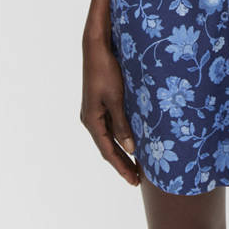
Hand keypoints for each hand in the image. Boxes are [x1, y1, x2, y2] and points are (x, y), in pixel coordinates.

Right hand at [80, 33, 140, 186]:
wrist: (96, 48)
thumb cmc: (106, 71)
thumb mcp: (116, 98)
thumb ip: (122, 124)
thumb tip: (131, 149)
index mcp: (92, 121)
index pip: (108, 151)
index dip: (121, 167)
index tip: (134, 181)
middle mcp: (90, 119)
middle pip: (108, 147)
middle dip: (122, 163)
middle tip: (138, 178)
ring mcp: (94, 111)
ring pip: (109, 137)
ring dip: (122, 150)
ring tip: (137, 163)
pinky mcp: (100, 102)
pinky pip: (110, 126)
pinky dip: (121, 136)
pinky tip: (131, 139)